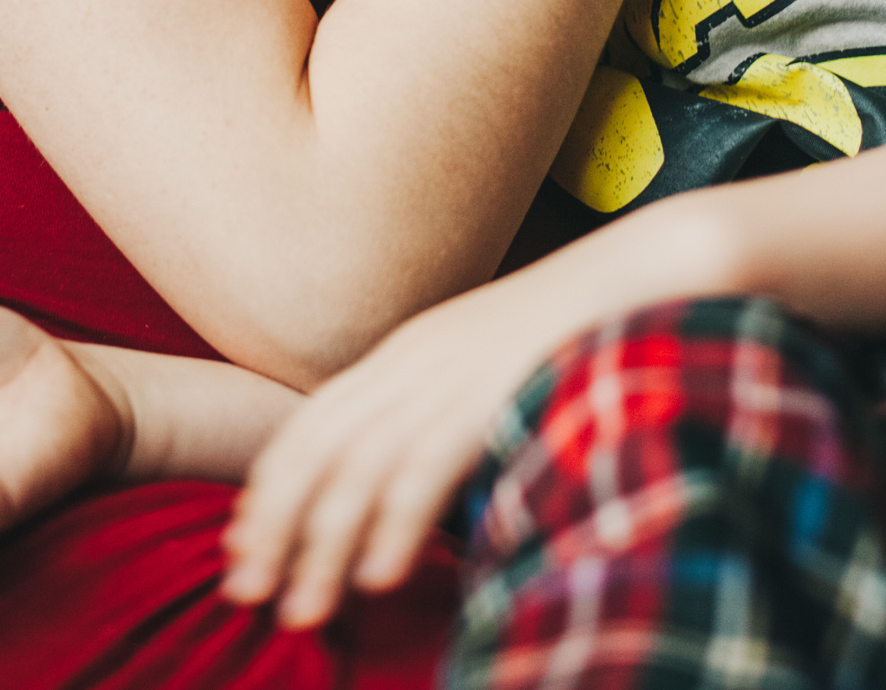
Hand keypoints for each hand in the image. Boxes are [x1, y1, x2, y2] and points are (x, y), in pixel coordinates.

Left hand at [219, 270, 562, 629]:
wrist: (643, 273)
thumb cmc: (575, 333)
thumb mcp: (488, 365)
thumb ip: (443, 413)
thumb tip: (417, 483)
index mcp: (406, 353)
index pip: (311, 424)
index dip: (269, 489)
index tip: (242, 546)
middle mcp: (413, 362)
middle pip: (316, 450)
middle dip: (273, 526)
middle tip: (244, 592)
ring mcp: (450, 377)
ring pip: (360, 469)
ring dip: (323, 547)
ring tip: (302, 613)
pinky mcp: (494, 396)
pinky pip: (428, 466)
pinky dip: (398, 524)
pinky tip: (378, 577)